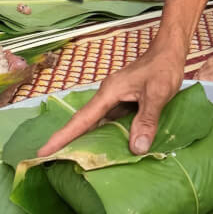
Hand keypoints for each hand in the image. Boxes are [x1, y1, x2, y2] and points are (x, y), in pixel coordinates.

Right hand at [37, 48, 183, 156]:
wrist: (169, 52)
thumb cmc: (162, 69)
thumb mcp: (157, 94)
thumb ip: (146, 120)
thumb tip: (136, 149)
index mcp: (109, 93)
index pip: (82, 119)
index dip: (63, 136)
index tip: (43, 151)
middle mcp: (107, 96)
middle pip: (84, 122)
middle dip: (67, 140)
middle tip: (49, 162)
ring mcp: (114, 98)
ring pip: (96, 123)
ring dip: (85, 139)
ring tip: (71, 160)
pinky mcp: (123, 101)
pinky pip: (109, 121)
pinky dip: (103, 134)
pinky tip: (104, 148)